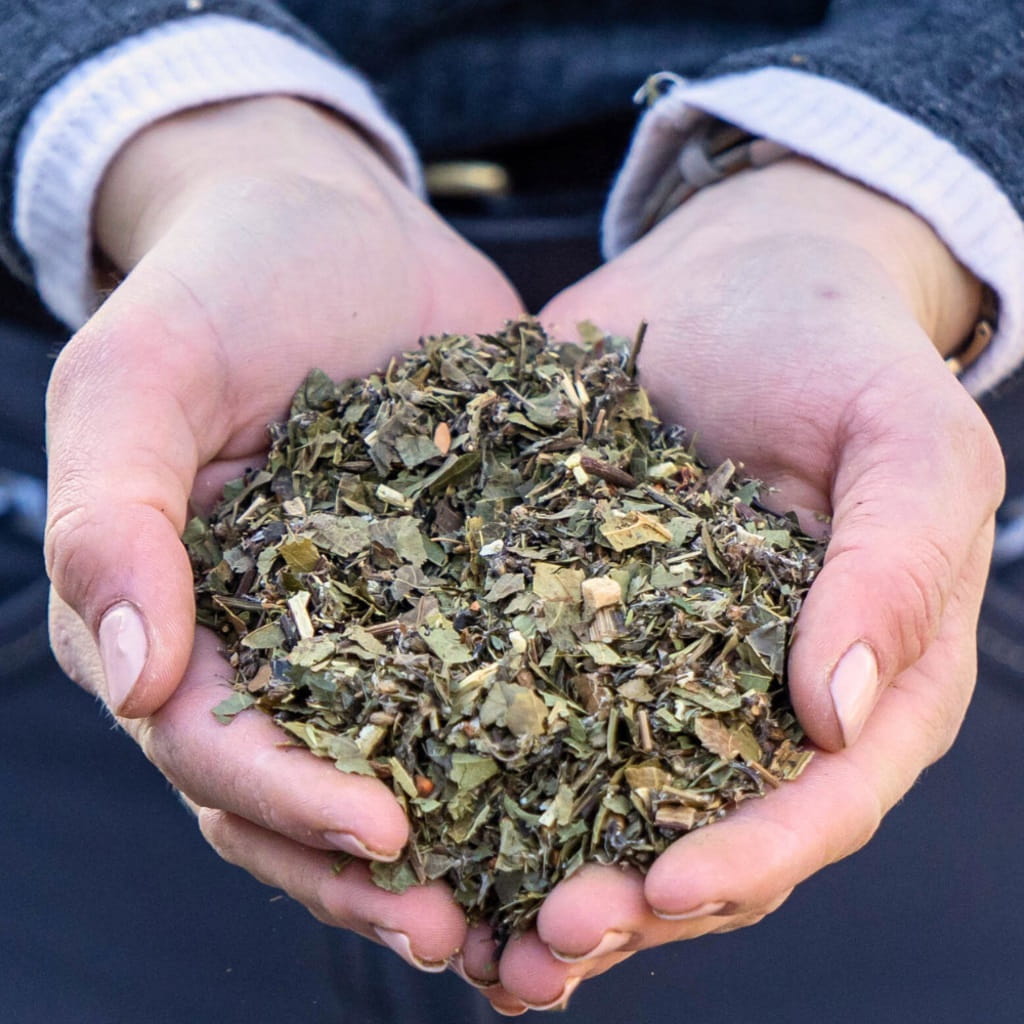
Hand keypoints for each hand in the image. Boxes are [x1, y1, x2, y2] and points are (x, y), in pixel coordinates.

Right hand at [45, 97, 520, 969]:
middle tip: (464, 933)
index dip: (289, 803)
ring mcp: (388, 620)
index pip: (218, 747)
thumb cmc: (218, 287)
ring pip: (418, 760)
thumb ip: (114, 516)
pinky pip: (507, 674)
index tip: (382, 834)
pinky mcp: (475, 581)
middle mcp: (287, 645)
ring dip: (470, 844)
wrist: (332, 220)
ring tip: (548, 911)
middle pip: (315, 791)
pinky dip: (548, 742)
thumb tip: (135, 677)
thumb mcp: (140, 379)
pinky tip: (614, 787)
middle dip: (378, 870)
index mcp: (189, 621)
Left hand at [479, 158, 1002, 1009]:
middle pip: (704, 829)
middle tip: (545, 941)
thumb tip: (840, 715)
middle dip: (631, 901)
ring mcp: (653, 662)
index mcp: (863, 675)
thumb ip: (895, 567)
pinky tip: (418, 814)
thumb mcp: (905, 440)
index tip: (667, 887)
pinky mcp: (566, 618)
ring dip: (543, 872)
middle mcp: (752, 693)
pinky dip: (481, 773)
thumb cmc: (838, 350)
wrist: (735, 281)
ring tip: (469, 932)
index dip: (753, 855)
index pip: (824, 799)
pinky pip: (526, 707)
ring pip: (606, 798)